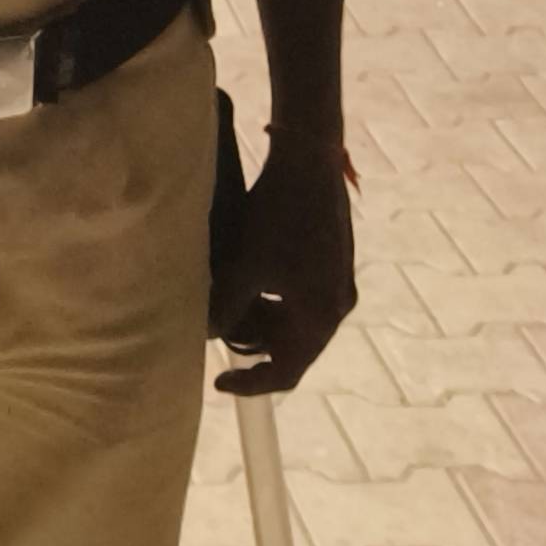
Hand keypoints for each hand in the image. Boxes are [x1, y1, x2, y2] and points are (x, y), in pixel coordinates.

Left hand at [212, 130, 355, 394]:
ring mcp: (339, 284)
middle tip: (219, 329)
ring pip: (297, 321)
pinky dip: (276, 299)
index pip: (287, 372)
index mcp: (321, 316)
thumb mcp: (245, 266)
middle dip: (254, 343)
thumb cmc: (276, 216)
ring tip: (230, 301)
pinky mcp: (335, 263)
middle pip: (293, 347)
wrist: (309, 161)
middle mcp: (338, 306)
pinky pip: (303, 298)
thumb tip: (206, 335)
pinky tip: (251, 279)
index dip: (251, 384)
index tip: (220, 383)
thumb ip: (226, 308)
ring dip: (264, 319)